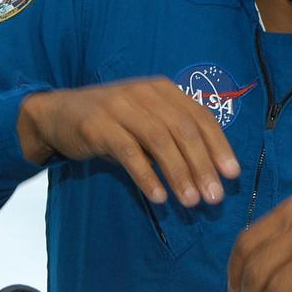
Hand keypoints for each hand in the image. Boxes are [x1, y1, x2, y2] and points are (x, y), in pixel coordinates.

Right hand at [17, 78, 240, 206]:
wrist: (58, 114)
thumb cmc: (112, 122)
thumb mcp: (146, 121)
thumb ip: (173, 138)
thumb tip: (209, 172)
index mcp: (164, 90)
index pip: (200, 116)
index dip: (219, 145)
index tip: (232, 174)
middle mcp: (145, 93)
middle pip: (184, 130)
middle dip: (203, 165)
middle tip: (214, 196)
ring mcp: (121, 107)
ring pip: (159, 140)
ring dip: (178, 173)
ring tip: (191, 201)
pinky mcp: (98, 125)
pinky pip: (128, 151)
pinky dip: (146, 175)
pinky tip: (158, 196)